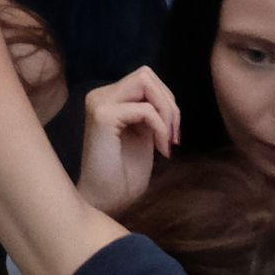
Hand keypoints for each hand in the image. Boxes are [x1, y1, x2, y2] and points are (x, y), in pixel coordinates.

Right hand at [77, 65, 179, 215]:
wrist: (108, 200)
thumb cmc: (125, 173)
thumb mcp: (143, 134)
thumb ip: (150, 111)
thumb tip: (168, 98)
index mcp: (108, 98)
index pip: (145, 78)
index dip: (167, 100)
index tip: (174, 132)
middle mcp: (100, 95)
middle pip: (146, 74)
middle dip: (169, 103)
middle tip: (174, 135)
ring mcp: (99, 103)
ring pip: (145, 82)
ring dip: (167, 112)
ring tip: (169, 140)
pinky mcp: (102, 116)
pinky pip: (145, 109)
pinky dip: (161, 128)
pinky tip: (162, 150)